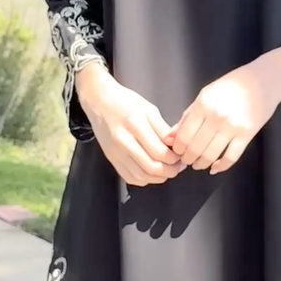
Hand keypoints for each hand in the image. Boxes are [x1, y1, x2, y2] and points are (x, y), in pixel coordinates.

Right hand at [75, 64, 185, 186]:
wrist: (98, 102)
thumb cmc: (124, 101)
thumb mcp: (149, 109)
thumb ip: (163, 129)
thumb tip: (176, 145)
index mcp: (135, 125)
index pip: (160, 152)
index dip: (175, 158)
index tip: (182, 155)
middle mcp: (123, 141)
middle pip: (152, 167)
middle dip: (170, 170)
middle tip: (179, 166)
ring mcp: (115, 152)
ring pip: (142, 176)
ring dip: (159, 177)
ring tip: (168, 170)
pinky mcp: (111, 159)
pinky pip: (130, 178)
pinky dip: (145, 179)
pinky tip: (152, 172)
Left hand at [163, 61, 279, 174]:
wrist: (263, 80)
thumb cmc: (232, 85)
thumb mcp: (205, 95)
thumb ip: (188, 116)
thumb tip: (171, 136)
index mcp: (203, 105)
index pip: (184, 135)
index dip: (178, 148)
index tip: (177, 152)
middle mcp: (216, 116)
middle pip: (195, 148)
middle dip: (187, 159)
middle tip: (186, 160)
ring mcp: (233, 127)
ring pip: (211, 155)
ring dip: (201, 164)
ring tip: (198, 164)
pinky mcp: (247, 134)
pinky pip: (231, 157)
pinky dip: (221, 166)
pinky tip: (215, 167)